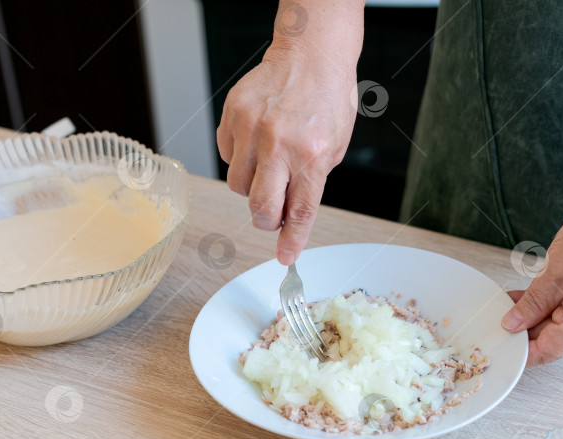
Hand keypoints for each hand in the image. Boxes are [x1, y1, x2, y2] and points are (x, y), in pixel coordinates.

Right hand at [217, 44, 357, 264]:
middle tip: (273, 214)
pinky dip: (240, 159)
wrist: (311, 56)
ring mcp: (252, 129)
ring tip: (269, 166)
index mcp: (312, 155)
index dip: (292, 241)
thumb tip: (290, 217)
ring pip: (238, 186)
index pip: (300, 211)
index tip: (286, 258)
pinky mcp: (232, 115)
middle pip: (260, 207)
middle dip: (266, 220)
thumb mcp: (334, 148)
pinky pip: (227, 157)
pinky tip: (257, 143)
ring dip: (252, 187)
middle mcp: (280, 144)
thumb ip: (311, 182)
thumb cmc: (327, 102)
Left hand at [501, 194, 562, 365]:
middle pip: (554, 338)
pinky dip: (552, 306)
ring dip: (537, 314)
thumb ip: (533, 303)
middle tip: (498, 314)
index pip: (548, 350)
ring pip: (561, 325)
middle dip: (525, 327)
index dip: (521, 351)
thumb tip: (513, 324)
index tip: (499, 346)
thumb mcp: (555, 270)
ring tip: (512, 299)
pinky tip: (532, 296)